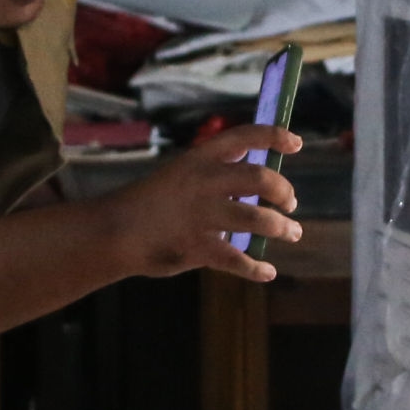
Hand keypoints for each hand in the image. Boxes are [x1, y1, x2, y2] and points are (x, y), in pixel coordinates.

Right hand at [102, 123, 304, 280]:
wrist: (113, 231)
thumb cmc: (147, 204)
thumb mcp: (178, 175)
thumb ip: (212, 174)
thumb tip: (250, 175)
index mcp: (198, 159)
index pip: (243, 137)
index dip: (273, 136)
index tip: (296, 143)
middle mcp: (203, 182)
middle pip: (259, 178)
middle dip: (283, 190)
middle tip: (291, 203)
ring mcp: (201, 215)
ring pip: (256, 218)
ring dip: (281, 227)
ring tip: (293, 232)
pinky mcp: (197, 247)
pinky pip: (237, 259)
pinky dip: (256, 268)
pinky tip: (267, 272)